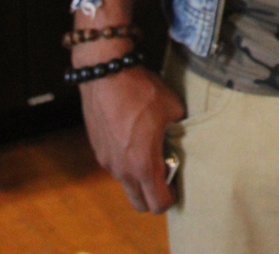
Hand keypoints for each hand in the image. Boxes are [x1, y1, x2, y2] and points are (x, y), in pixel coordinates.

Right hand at [79, 64, 184, 212]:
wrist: (106, 75)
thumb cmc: (141, 92)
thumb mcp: (173, 108)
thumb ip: (179, 128)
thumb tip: (180, 134)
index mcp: (143, 165)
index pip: (158, 204)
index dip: (171, 199)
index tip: (177, 186)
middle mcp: (123, 170)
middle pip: (139, 203)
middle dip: (153, 197)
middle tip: (164, 177)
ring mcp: (107, 161)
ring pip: (126, 184)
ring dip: (138, 179)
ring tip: (149, 154)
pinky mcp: (98, 149)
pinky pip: (115, 166)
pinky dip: (125, 162)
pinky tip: (132, 139)